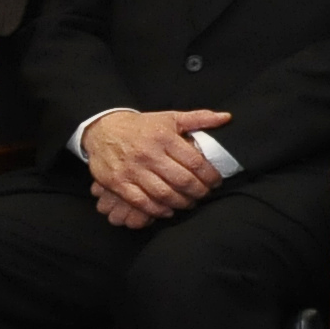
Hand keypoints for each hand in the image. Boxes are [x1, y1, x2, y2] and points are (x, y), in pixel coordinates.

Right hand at [81, 110, 223, 226]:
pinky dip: (157, 210)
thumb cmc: (142, 126)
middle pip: (181, 180)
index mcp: (164, 137)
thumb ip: (199, 118)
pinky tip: (168, 210)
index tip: (216, 182)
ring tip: (189, 203)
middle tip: (205, 194)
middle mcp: (149, 154)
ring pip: (163, 193)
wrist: (103, 129)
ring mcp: (132, 170)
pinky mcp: (117, 182)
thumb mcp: (170, 117)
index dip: (210, 175)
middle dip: (198, 191)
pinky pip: (141, 202)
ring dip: (181, 202)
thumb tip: (226, 118)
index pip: (194, 162)